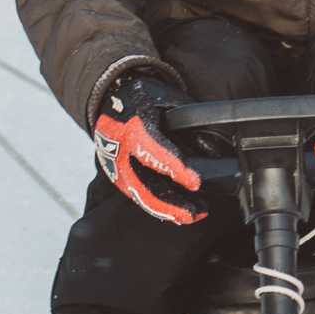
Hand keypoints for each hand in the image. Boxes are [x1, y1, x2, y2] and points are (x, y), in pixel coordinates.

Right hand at [93, 75, 205, 224]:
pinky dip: (155, 206)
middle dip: (171, 203)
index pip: (155, 152)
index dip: (176, 169)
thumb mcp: (163, 98)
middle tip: (195, 212)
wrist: (107, 97)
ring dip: (166, 210)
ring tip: (190, 216)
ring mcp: (117, 166)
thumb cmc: (139, 97)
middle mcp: (122, 151)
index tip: (195, 182)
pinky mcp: (117, 175)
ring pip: (141, 196)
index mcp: (133, 127)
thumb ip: (181, 118)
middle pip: (145, 185)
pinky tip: (174, 213)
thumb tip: (207, 139)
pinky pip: (136, 195)